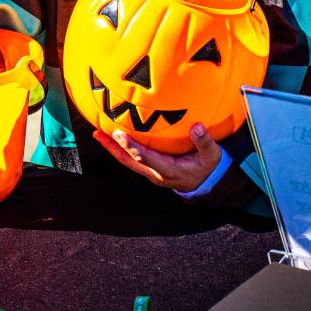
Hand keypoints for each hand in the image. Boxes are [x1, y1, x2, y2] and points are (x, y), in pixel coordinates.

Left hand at [93, 123, 223, 191]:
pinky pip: (132, 160)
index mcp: (169, 170)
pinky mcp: (151, 169)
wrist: (208, 184)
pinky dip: (122, 149)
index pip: (146, 158)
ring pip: (128, 161)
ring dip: (113, 149)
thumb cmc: (208, 168)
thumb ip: (204, 142)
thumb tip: (197, 126)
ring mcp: (152, 172)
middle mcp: (156, 173)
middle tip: (98, 133)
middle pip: (129, 162)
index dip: (132, 147)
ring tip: (99, 134)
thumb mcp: (212, 156)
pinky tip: (115, 138)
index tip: (119, 134)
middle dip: (113, 148)